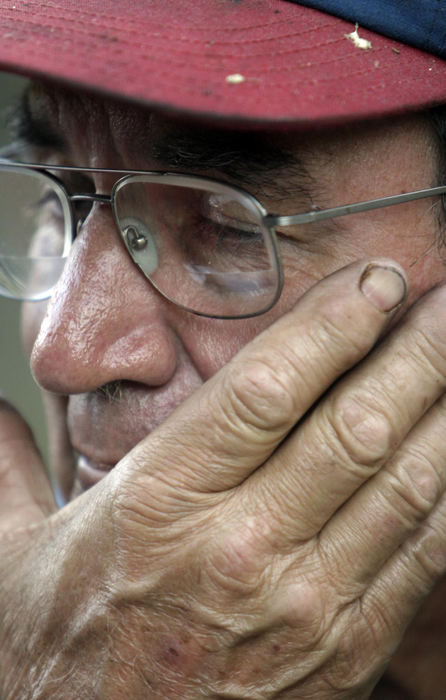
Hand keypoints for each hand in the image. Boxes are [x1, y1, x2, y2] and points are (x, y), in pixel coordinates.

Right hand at [1, 259, 445, 698]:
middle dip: (415, 350)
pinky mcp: (346, 653)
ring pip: (405, 485)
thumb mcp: (11, 555)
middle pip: (355, 426)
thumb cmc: (59, 663)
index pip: (267, 389)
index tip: (374, 281)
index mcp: (160, 508)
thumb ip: (5, 466)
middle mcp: (243, 552)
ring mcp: (307, 609)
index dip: (332, 325)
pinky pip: (420, 556)